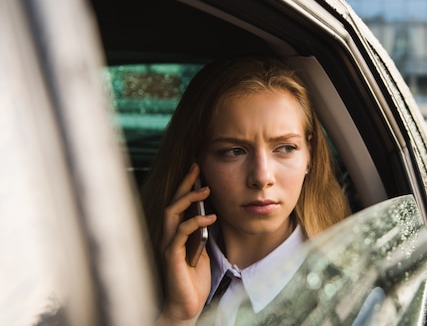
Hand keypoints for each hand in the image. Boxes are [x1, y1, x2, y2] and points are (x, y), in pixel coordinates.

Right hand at [158, 163, 215, 324]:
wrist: (187, 305)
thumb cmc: (194, 278)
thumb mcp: (203, 249)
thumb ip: (203, 232)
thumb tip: (213, 210)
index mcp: (175, 232)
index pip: (178, 203)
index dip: (186, 185)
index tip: (197, 168)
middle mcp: (168, 236)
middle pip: (172, 203)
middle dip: (185, 184)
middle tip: (197, 168)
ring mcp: (167, 245)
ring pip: (172, 214)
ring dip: (188, 199)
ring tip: (205, 190)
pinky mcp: (171, 256)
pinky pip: (180, 234)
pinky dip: (195, 222)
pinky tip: (210, 217)